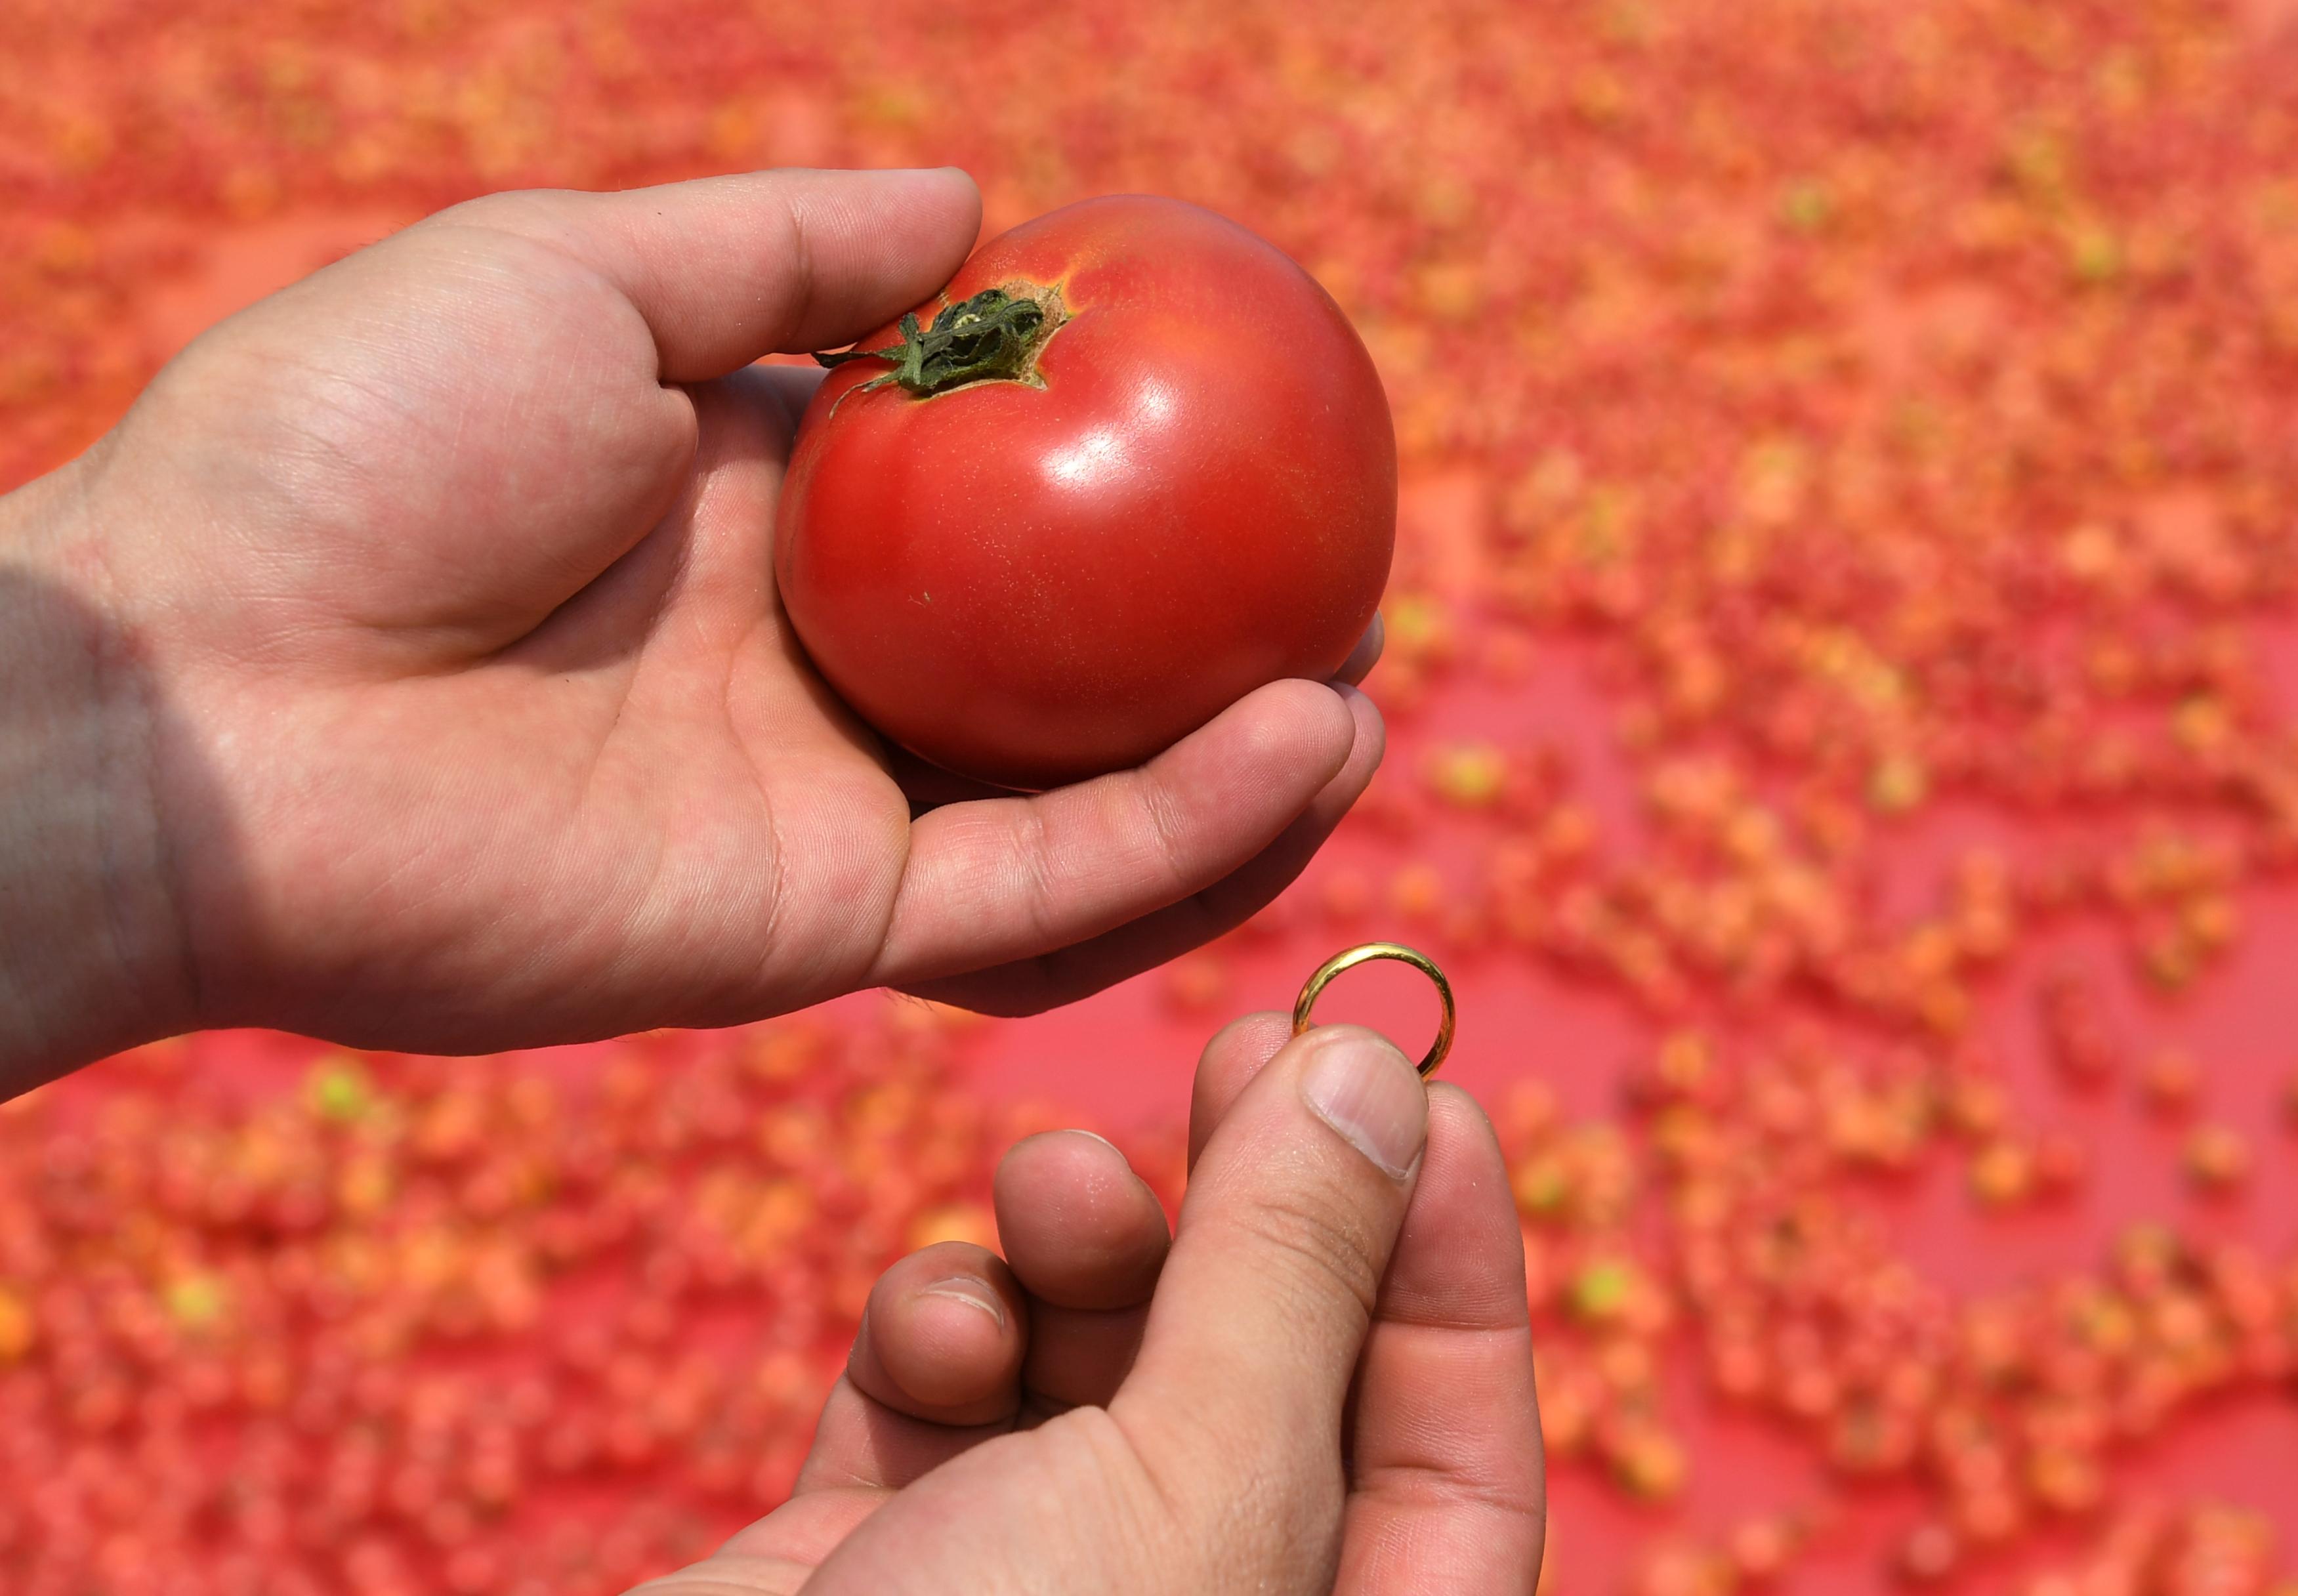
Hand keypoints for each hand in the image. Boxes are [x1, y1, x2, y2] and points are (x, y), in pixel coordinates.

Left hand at [0, 168, 1382, 1088]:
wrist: (203, 695)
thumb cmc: (353, 447)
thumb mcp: (583, 272)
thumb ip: (789, 248)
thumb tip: (978, 203)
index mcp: (766, 517)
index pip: (1000, 515)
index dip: (1133, 488)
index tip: (1260, 439)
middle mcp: (813, 670)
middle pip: (1067, 684)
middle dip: (1218, 656)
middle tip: (1353, 598)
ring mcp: (819, 805)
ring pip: (1079, 815)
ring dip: (1236, 775)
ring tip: (1359, 698)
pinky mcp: (811, 927)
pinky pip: (1031, 889)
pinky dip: (1176, 833)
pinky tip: (1294, 747)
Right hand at [640, 1017, 1544, 1594]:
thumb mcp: (1192, 1485)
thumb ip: (1287, 1276)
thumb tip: (1376, 1080)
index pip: (1458, 1466)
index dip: (1455, 1272)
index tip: (1421, 1089)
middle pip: (1276, 1386)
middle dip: (1258, 1216)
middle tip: (1240, 1048)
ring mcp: (1033, 1594)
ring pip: (1103, 1366)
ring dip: (1080, 1251)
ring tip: (1053, 1186)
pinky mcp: (881, 1558)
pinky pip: (949, 1398)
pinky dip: (943, 1330)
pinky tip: (930, 1333)